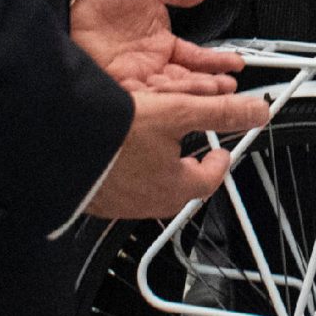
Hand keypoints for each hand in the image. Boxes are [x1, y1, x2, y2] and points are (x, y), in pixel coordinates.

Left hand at [70, 0, 242, 92]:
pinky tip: (183, 97)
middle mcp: (150, 64)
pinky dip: (167, 97)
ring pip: (172, 90)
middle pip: (188, 79)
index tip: (236, 63)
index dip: (217, 61)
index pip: (196, 57)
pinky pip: (148, 96)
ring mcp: (136, 76)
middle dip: (212, 83)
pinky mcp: (120, 86)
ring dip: (195, 92)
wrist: (70, 2)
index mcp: (160, 43)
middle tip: (232, 87)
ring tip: (217, 92)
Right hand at [83, 85, 270, 220]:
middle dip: (190, 171)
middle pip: (181, 191)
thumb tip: (257, 112)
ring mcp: (118, 203)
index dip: (220, 163)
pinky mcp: (92, 198)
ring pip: (150, 191)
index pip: (209, 181)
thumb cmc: (114, 135)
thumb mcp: (177, 113)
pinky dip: (127, 173)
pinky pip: (119, 188)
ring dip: (159, 172)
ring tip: (157, 153)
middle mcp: (148, 203)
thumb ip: (220, 113)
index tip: (222, 153)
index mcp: (174, 187)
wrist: (57, 144)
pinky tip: (117, 156)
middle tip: (192, 155)